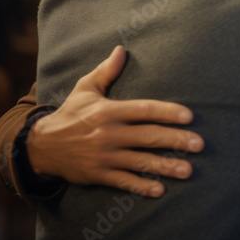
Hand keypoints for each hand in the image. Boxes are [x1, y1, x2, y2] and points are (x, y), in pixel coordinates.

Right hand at [26, 46, 203, 196]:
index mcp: (109, 111)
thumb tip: (122, 49)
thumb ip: (107, 71)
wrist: (40, 145)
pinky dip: (141, 186)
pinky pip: (124, 181)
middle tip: (199, 144)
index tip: (189, 116)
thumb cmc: (70, 114)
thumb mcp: (86, 89)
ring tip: (188, 169)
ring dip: (165, 166)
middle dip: (176, 140)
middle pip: (148, 136)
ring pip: (140, 162)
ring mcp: (104, 156)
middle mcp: (108, 133)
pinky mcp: (98, 174)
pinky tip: (160, 190)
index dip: (167, 112)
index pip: (144, 110)